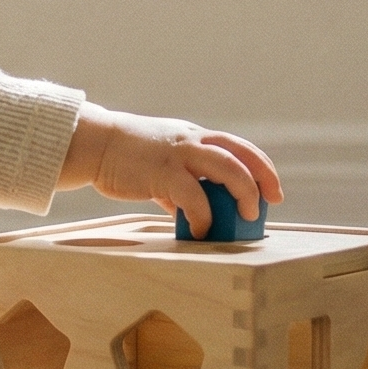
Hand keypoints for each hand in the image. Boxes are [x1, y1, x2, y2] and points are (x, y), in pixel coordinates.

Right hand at [57, 104, 283, 237]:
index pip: (239, 147)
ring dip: (242, 193)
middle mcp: (191, 141)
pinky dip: (203, 215)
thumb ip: (179, 184)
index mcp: (193, 137)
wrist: (94, 144)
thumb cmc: (125, 157)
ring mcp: (178, 155)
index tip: (273, 190)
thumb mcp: (160, 163)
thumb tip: (190, 212)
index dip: (261, 167)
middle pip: (240, 155)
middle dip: (261, 179)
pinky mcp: (161, 172)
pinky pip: (193, 195)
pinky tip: (200, 231)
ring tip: (243, 217)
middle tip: (268, 204)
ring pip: (226, 168)